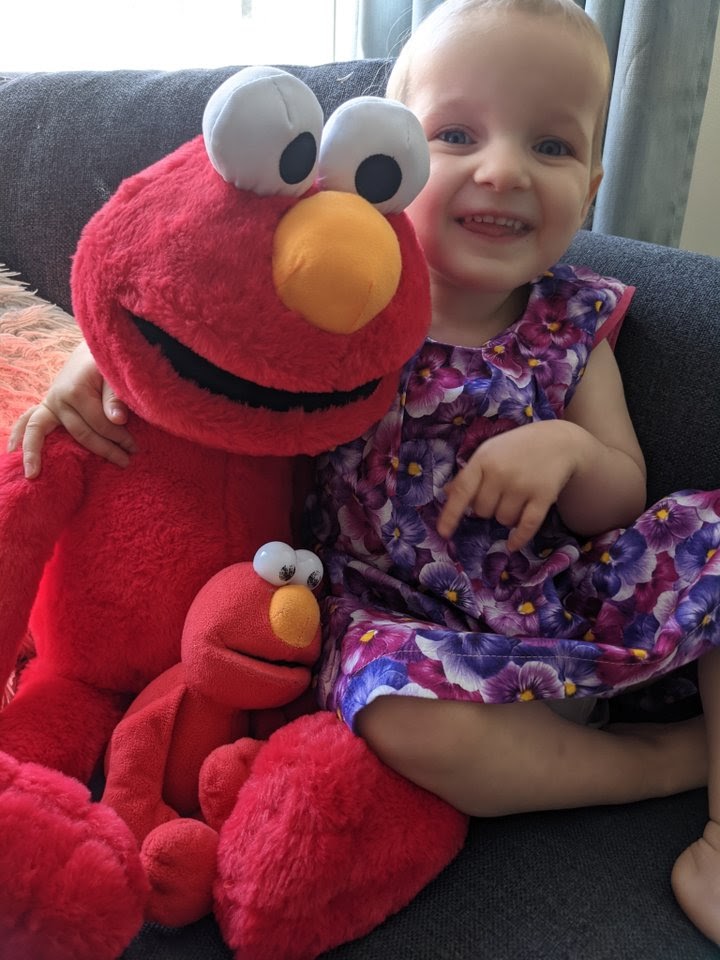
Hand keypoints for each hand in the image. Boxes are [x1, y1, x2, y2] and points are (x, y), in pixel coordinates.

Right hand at [6, 340, 134, 477]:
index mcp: (76, 391)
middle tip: (126, 461)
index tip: (135, 447)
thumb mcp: (115, 376)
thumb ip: (116, 397)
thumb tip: (117, 420)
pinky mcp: (47, 405)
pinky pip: (28, 421)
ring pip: (42, 431)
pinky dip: (19, 435)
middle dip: (105, 448)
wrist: (94, 350)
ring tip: (33, 474)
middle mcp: (57, 398)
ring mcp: (49, 402)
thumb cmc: (106, 364)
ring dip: (38, 453)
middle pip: (81, 433)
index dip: (119, 437)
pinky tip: (12, 452)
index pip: (99, 424)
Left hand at [437, 420, 585, 551]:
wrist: (558, 441)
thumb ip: (470, 474)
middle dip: (488, 508)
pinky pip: (527, 526)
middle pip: (483, 511)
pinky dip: (519, 538)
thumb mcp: (489, 452)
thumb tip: (448, 493)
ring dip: (507, 517)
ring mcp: (522, 485)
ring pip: (504, 520)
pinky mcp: (543, 496)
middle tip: (500, 493)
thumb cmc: (516, 448)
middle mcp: (501, 473)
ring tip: (516, 499)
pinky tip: (512, 545)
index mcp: (483, 459)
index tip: (443, 532)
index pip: (462, 491)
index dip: (451, 513)